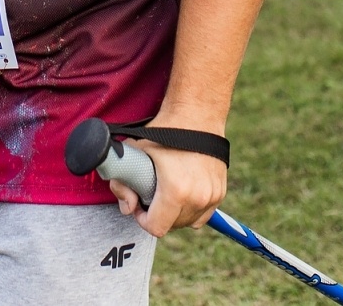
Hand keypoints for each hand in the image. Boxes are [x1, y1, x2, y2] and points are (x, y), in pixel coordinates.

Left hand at [109, 137, 226, 237]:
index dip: (142, 218)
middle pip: (172, 226)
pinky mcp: (221, 192)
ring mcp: (212, 196)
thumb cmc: (164, 131)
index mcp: (176, 191)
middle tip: (150, 194)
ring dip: (175, 214)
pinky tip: (182, 192)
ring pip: (189, 222)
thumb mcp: (134, 152)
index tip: (138, 204)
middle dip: (158, 215)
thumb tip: (127, 207)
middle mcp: (198, 198)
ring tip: (166, 191)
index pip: (156, 228)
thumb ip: (122, 183)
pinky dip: (191, 209)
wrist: (196, 115)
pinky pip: (203, 214)